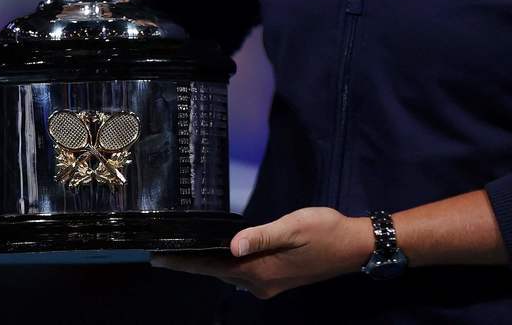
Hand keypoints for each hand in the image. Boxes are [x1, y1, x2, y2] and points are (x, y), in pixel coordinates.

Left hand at [150, 207, 372, 298]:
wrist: (354, 247)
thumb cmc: (326, 231)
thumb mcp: (294, 226)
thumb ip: (262, 235)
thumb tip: (232, 247)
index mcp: (260, 271)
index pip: (213, 268)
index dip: (184, 263)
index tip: (156, 259)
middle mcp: (260, 284)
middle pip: (218, 274)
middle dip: (192, 263)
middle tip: (165, 251)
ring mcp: (269, 285)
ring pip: (231, 275)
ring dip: (210, 264)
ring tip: (187, 251)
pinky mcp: (277, 280)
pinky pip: (244, 274)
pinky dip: (229, 265)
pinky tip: (224, 253)